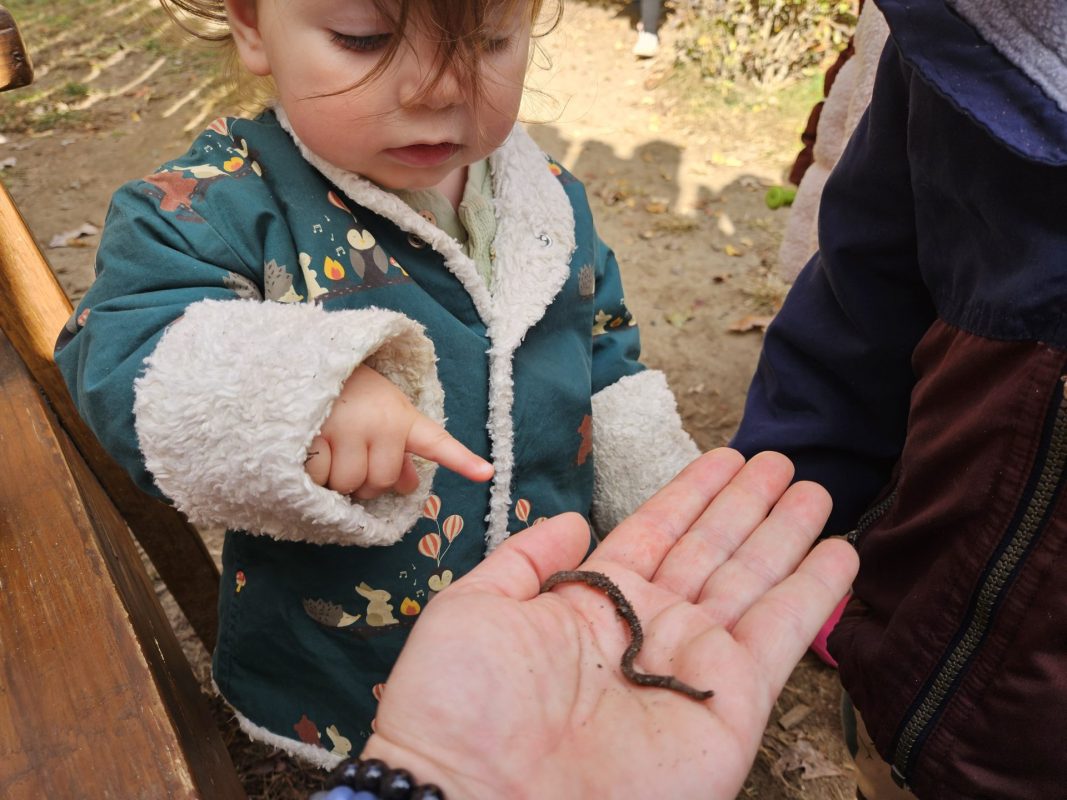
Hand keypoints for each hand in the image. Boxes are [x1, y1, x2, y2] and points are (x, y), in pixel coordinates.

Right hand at [305, 364, 492, 499]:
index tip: (486, 473)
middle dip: (366, 481)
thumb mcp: (383, 415)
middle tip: (353, 455)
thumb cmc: (352, 396)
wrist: (308, 364)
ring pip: (349, 484)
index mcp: (401, 418)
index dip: (461, 460)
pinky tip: (312, 448)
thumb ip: (398, 451)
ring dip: (337, 479)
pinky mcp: (314, 435)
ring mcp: (347, 428)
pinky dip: (313, 473)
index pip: (435, 441)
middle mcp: (380, 423)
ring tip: (331, 449)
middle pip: (380, 483)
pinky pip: (319, 478)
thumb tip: (408, 487)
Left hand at [360, 449, 856, 798]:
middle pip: (714, 551)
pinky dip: (815, 595)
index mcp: (595, 605)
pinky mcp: (731, 707)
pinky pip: (782, 637)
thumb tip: (570, 521)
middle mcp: (652, 631)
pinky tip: (840, 553)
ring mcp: (694, 667)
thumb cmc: (462, 704)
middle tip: (783, 462)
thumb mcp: (478, 607)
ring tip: (816, 490)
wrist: (480, 797)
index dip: (695, 494)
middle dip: (748, 506)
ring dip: (786, 536)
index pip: (659, 532)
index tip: (729, 458)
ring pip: (754, 584)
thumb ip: (528, 559)